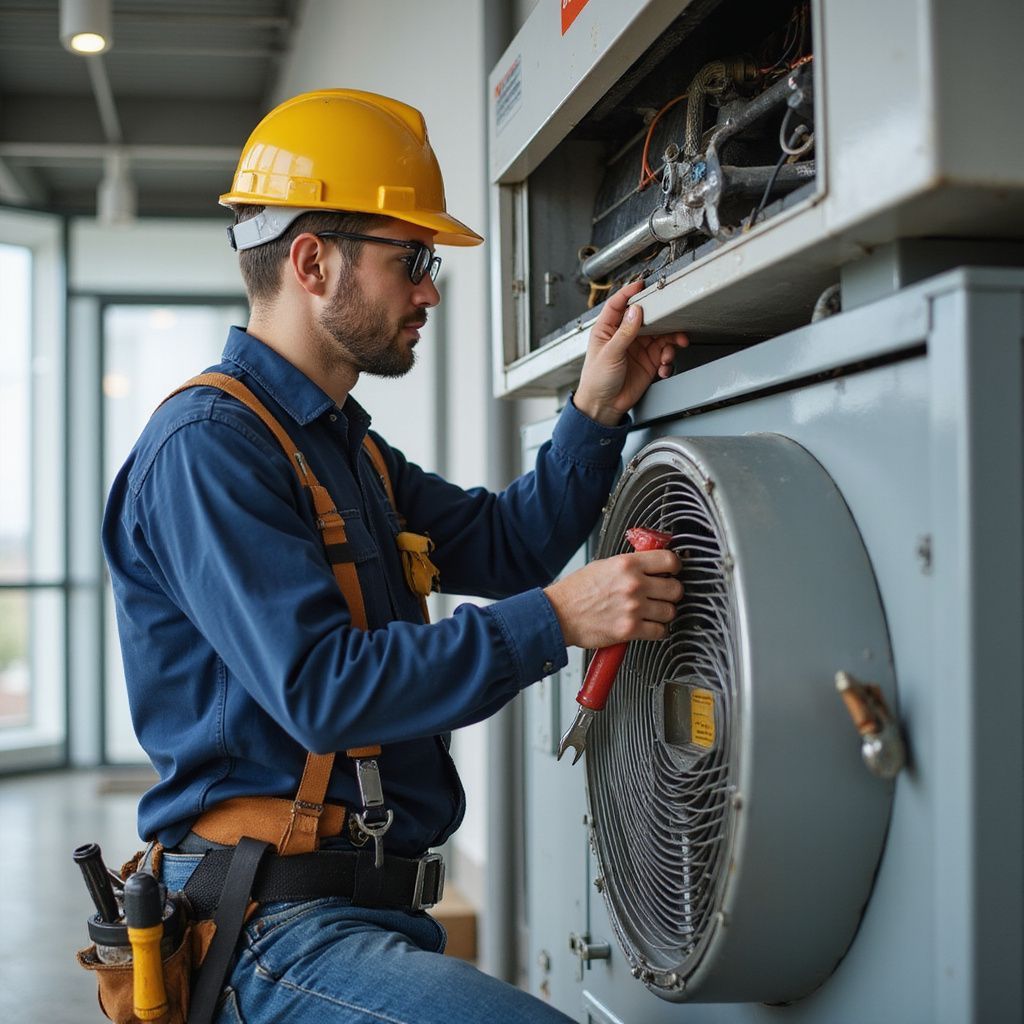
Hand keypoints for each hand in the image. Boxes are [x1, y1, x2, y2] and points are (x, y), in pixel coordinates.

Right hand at [544, 549, 682, 648]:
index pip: (669, 560)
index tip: (673, 571)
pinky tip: (648, 626)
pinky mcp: (630, 629)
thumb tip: (650, 565)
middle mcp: (633, 585)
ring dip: (664, 612)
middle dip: (671, 592)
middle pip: (675, 588)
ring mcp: (633, 608)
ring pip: (670, 611)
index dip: (675, 567)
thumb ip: (630, 565)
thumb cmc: (576, 591)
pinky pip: (660, 631)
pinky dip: (657, 630)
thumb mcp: (604, 565)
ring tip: (653, 611)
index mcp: (627, 565)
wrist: (559, 615)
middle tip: (663, 594)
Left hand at [573, 280, 688, 425]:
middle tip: (673, 324)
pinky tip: (663, 368)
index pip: (618, 304)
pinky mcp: (649, 362)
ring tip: (669, 353)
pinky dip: (668, 360)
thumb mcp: (609, 354)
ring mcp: (638, 348)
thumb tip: (635, 311)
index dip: (629, 292)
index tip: (641, 285)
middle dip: (662, 320)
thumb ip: (624, 333)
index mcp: (608, 329)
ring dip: (670, 342)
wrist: (604, 406)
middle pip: (647, 318)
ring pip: (661, 336)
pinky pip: (664, 354)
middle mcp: (624, 336)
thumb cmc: (596, 381)